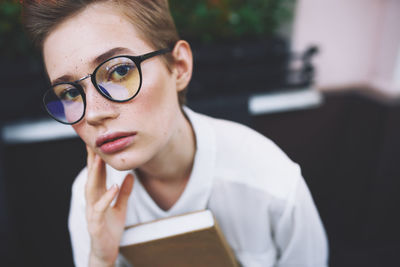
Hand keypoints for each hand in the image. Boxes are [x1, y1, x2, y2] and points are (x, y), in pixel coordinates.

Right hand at [85, 146, 133, 266]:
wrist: (106, 251)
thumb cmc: (110, 229)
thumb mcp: (120, 208)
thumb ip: (124, 193)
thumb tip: (130, 176)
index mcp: (98, 196)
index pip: (97, 174)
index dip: (97, 158)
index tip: (99, 141)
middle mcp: (93, 201)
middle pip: (91, 177)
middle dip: (91, 159)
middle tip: (93, 142)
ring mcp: (92, 212)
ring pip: (91, 189)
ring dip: (95, 173)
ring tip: (98, 158)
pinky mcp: (95, 223)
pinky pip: (100, 208)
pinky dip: (106, 197)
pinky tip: (113, 186)